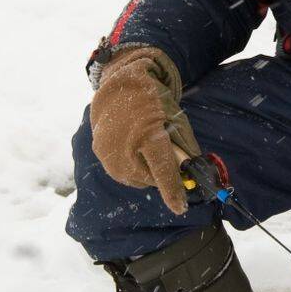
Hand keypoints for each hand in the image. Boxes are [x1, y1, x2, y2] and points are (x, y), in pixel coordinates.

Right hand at [90, 47, 198, 214]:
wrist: (120, 83)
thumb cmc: (154, 101)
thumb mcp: (176, 120)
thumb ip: (184, 148)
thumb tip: (189, 174)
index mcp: (148, 135)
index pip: (163, 171)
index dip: (173, 191)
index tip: (180, 208)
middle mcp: (125, 146)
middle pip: (151, 178)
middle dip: (162, 175)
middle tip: (165, 157)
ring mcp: (109, 151)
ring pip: (136, 178)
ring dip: (147, 172)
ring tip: (147, 148)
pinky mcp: (100, 153)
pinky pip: (122, 172)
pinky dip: (132, 167)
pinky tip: (134, 148)